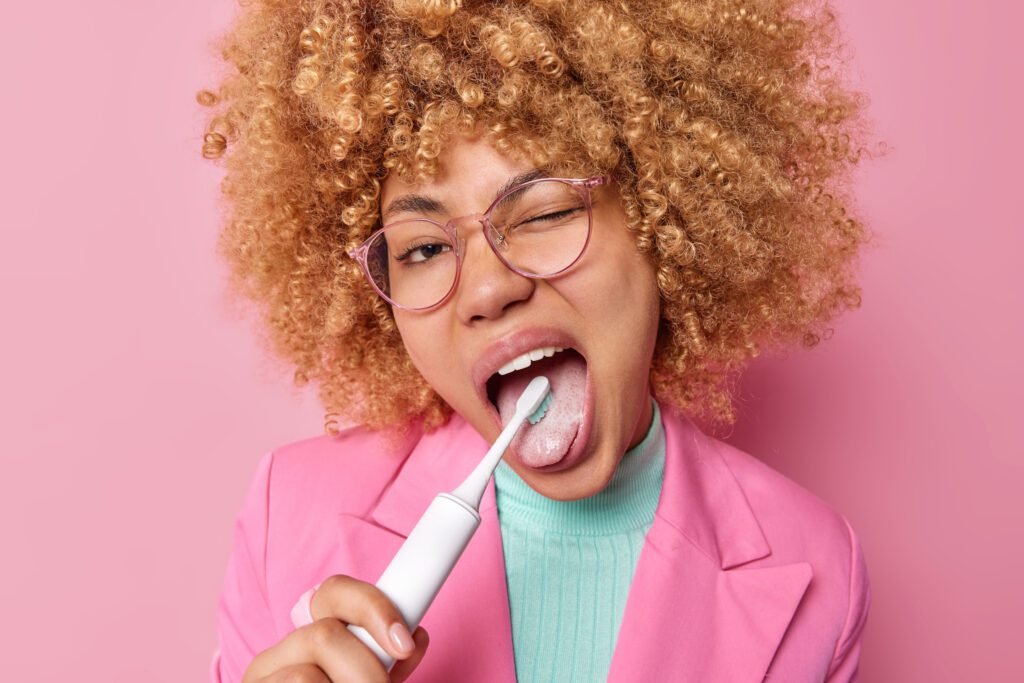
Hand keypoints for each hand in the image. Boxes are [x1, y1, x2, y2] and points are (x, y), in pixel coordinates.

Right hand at [241, 574, 429, 682]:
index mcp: (305, 641)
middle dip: (367, 672)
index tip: (406, 644)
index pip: (333, 594)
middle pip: (324, 636)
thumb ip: (386, 666)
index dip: (373, 609)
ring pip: (305, 677)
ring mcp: (258, 682)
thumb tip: (416, 639)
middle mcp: (275, 657)